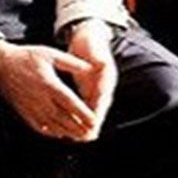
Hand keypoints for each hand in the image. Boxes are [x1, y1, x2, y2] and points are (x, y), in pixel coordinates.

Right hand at [0, 39, 98, 140]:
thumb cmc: (24, 58)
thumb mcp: (50, 53)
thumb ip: (72, 62)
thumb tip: (91, 69)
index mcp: (49, 85)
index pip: (71, 104)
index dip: (84, 114)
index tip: (95, 122)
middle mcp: (40, 99)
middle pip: (64, 119)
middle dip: (80, 129)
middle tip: (92, 134)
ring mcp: (31, 108)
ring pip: (53, 126)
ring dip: (69, 134)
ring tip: (81, 137)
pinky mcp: (24, 112)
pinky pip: (40, 127)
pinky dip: (52, 133)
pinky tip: (61, 134)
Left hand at [66, 19, 117, 138]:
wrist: (89, 39)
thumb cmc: (89, 43)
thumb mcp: (94, 49)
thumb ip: (97, 58)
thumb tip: (101, 63)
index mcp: (106, 77)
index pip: (102, 97)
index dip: (98, 110)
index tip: (93, 122)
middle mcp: (103, 86)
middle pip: (99, 108)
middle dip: (93, 123)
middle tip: (88, 137)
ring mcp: (96, 90)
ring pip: (93, 110)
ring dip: (87, 124)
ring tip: (80, 138)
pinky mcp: (88, 91)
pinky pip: (85, 107)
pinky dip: (79, 116)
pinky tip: (71, 127)